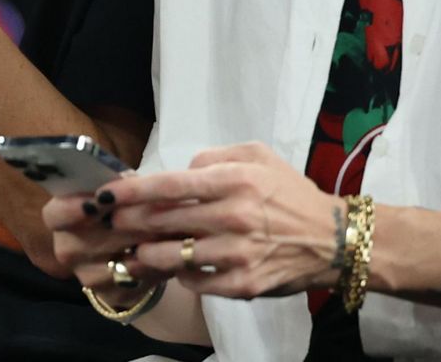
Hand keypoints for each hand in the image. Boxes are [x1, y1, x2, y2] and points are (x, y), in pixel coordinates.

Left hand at [45, 143, 345, 300]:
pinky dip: (182, 274)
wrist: (333, 240)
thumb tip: (181, 172)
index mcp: (235, 181)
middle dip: (131, 223)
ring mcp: (237, 254)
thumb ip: (215, 157)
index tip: (106, 195)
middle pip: (165, 222)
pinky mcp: (243, 284)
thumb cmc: (290, 193)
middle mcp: (234, 217)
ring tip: (137, 249)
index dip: (133, 191)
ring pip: (173, 256)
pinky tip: (180, 266)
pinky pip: (196, 282)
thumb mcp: (258, 156)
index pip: (171, 185)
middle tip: (113, 223)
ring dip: (149, 253)